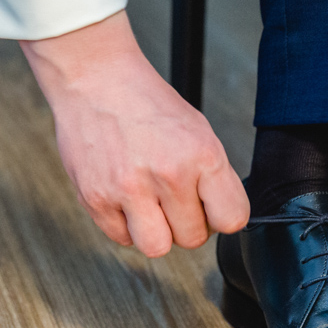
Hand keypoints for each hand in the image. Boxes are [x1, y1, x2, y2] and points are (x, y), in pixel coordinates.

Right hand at [21, 12, 249, 256]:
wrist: (95, 80)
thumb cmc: (146, 103)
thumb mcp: (197, 130)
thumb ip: (212, 175)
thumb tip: (219, 217)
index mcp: (201, 154)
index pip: (232, 219)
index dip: (221, 216)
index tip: (211, 209)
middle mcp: (168, 174)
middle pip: (193, 239)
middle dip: (185, 223)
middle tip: (172, 199)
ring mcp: (129, 189)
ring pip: (157, 247)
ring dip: (155, 232)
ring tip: (148, 204)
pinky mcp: (96, 198)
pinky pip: (121, 238)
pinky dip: (124, 225)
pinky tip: (124, 197)